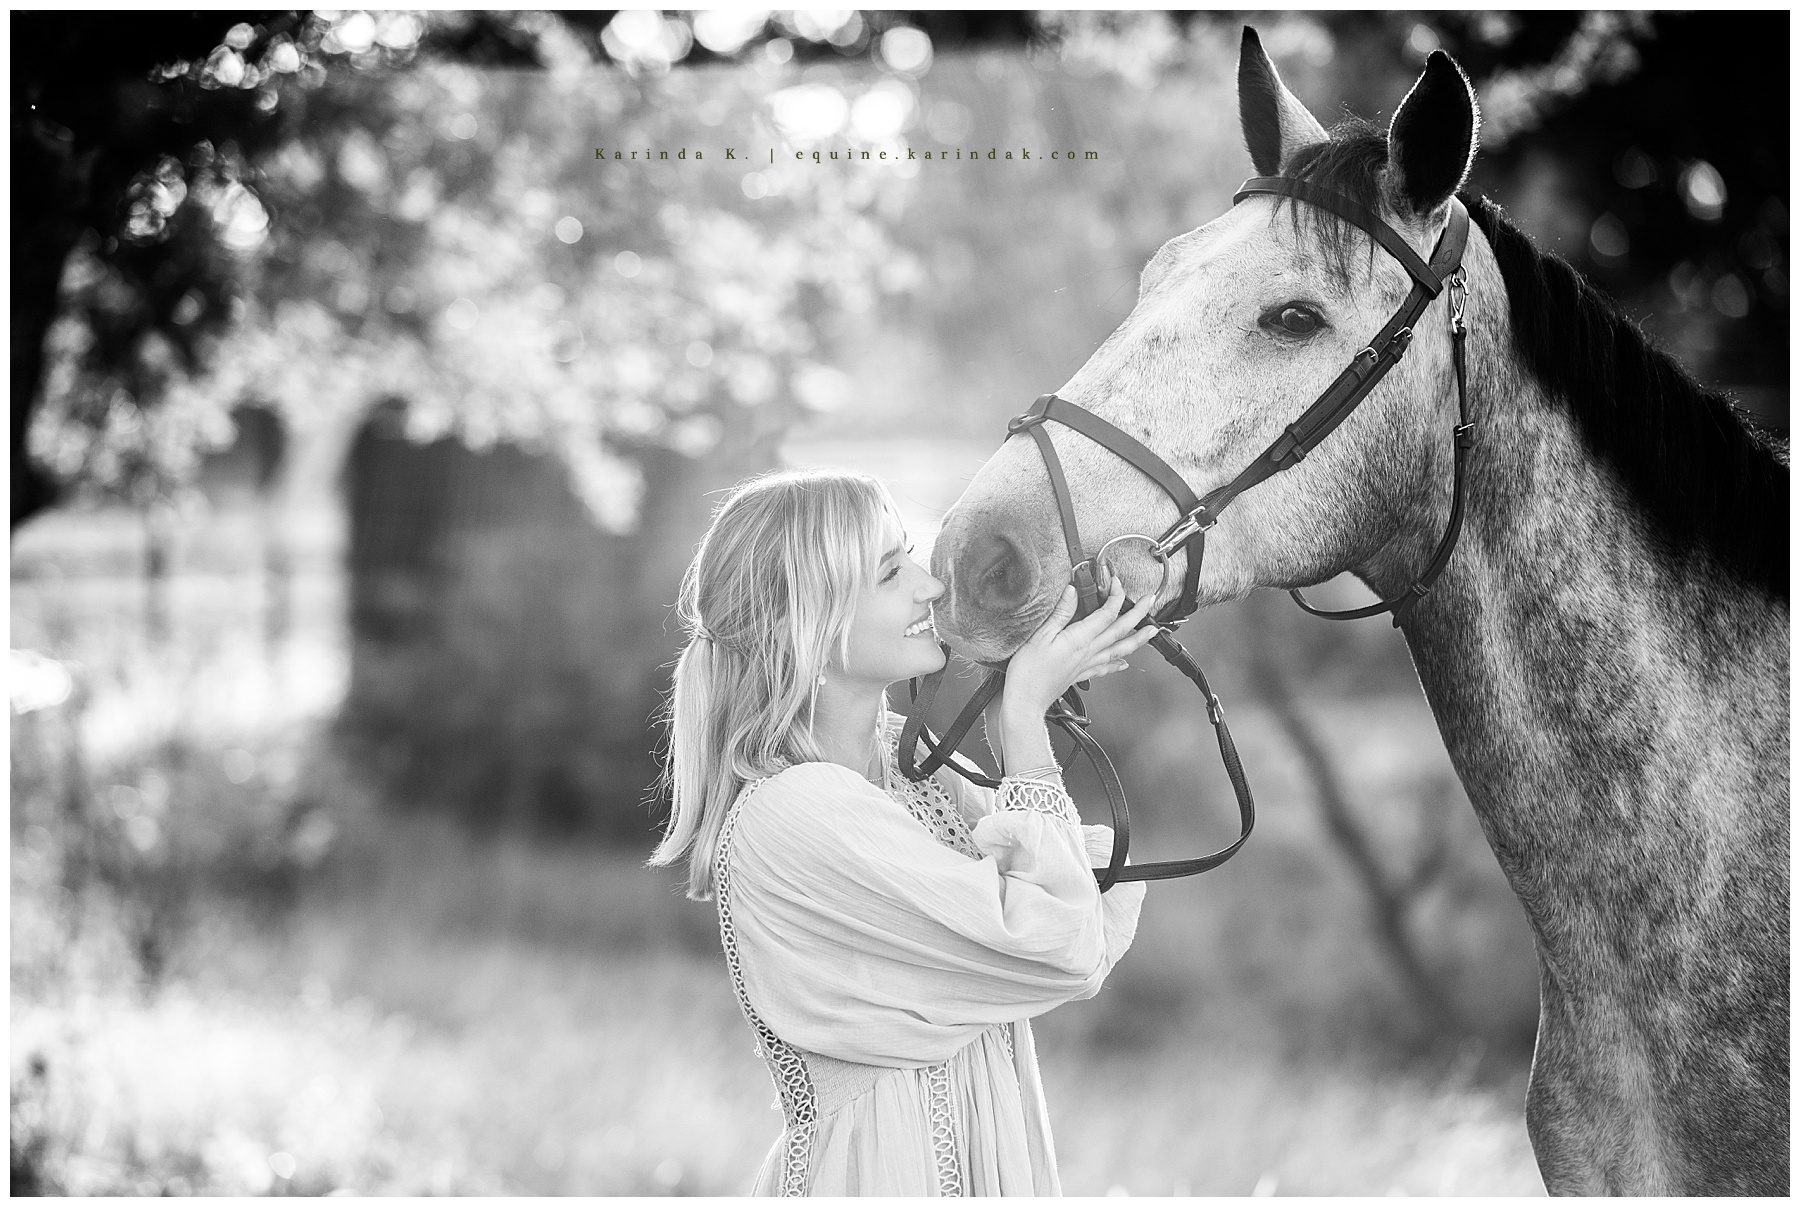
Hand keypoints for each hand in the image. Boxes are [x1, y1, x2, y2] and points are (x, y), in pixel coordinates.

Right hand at [1001, 567, 1158, 721]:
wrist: (1026, 700)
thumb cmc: (1029, 671)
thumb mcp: (1040, 635)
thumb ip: (1060, 613)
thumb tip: (1072, 592)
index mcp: (1079, 639)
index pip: (1106, 614)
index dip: (1115, 596)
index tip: (1117, 583)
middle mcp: (1088, 652)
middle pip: (1120, 631)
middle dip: (1138, 614)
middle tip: (1150, 601)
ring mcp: (1086, 665)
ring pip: (1119, 650)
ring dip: (1138, 639)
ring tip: (1152, 632)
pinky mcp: (1080, 675)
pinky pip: (1105, 668)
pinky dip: (1117, 664)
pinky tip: (1124, 663)